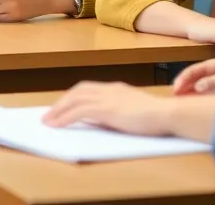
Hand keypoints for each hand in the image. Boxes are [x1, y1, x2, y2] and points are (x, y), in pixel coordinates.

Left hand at [43, 82, 173, 135]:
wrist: (166, 114)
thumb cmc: (156, 117)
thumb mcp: (132, 110)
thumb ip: (117, 110)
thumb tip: (100, 119)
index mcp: (116, 89)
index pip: (87, 88)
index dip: (72, 97)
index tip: (62, 106)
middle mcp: (109, 89)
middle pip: (77, 91)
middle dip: (61, 102)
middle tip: (49, 114)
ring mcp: (107, 97)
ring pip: (74, 99)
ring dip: (58, 110)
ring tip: (48, 121)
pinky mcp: (106, 109)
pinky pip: (78, 112)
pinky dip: (64, 117)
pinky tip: (57, 125)